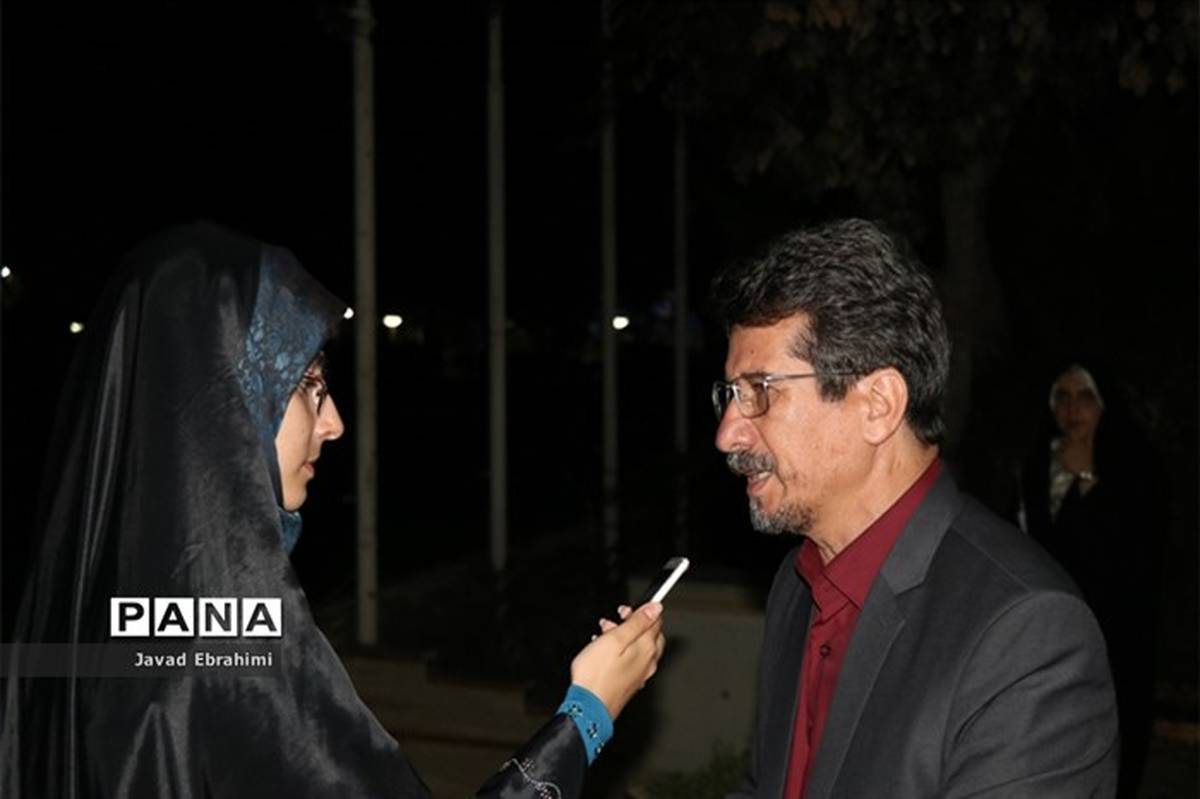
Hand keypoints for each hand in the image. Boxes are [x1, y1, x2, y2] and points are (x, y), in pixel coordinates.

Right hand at [570, 602, 664, 720]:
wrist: (590, 707)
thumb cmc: (598, 675)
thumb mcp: (616, 638)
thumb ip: (637, 622)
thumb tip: (656, 608)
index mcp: (647, 648)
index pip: (656, 622)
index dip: (641, 611)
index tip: (626, 610)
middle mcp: (648, 662)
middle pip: (649, 635)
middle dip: (634, 623)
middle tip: (616, 620)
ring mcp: (640, 674)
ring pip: (638, 648)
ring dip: (624, 636)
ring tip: (604, 634)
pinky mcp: (630, 683)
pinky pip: (631, 661)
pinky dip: (621, 652)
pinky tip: (605, 652)